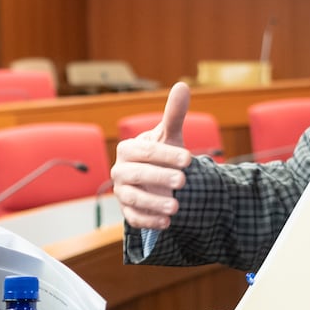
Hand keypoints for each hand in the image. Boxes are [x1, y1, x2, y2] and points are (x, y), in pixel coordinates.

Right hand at [111, 82, 194, 229]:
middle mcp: (120, 171)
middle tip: (184, 181)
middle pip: (137, 174)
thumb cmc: (161, 154)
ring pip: (133, 198)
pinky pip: (134, 218)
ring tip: (176, 206)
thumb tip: (182, 86)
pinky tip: (167, 223)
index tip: (189, 158)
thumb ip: (174, 114)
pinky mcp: (128, 212)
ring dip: (154, 203)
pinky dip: (149, 221)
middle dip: (160, 177)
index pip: (145, 151)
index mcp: (128, 149)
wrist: (154, 179)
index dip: (166, 154)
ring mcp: (122, 193)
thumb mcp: (169, 135)